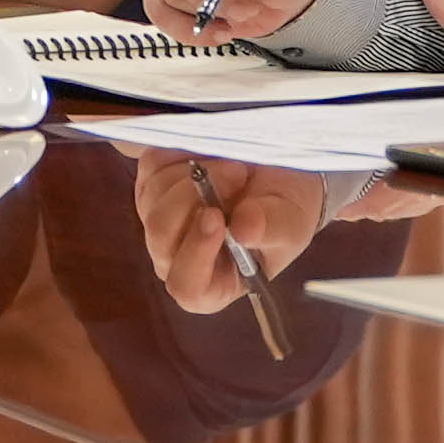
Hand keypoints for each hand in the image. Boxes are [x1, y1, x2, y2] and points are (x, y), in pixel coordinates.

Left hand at [128, 154, 340, 311]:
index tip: (216, 217)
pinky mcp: (151, 183)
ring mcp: (159, 219)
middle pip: (161, 233)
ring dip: (196, 175)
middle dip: (196, 198)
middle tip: (237, 173)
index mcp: (213, 283)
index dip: (195, 254)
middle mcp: (177, 256)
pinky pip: (153, 167)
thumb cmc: (285, 210)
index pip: (187, 286)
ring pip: (155, 197)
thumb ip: (272, 229)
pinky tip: (213, 156)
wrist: (281, 173)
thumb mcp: (292, 224)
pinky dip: (183, 155)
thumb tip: (243, 230)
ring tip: (236, 166)